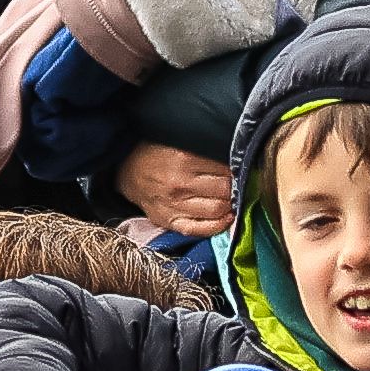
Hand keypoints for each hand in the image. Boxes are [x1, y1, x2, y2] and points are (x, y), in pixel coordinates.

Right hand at [114, 144, 234, 235]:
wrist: (126, 169)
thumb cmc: (156, 152)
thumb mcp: (181, 141)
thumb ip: (206, 148)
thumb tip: (238, 154)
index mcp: (185, 159)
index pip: (227, 168)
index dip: (239, 168)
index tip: (243, 168)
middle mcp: (180, 184)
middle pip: (226, 190)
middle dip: (238, 187)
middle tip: (242, 183)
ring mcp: (174, 205)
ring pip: (217, 210)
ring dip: (231, 205)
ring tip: (234, 198)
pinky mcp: (168, 220)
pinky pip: (199, 229)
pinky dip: (218, 226)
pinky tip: (227, 217)